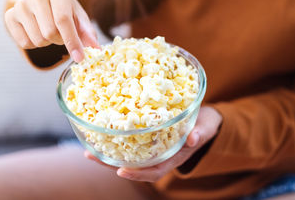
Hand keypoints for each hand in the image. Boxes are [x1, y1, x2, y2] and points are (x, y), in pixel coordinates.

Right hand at [4, 0, 98, 61]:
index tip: (79, 58)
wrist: (41, 2)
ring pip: (37, 40)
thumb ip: (87, 33)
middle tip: (61, 34)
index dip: (72, 41)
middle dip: (59, 40)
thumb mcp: (78, 17)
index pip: (63, 20)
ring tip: (48, 31)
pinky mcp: (9, 15)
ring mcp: (20, 4)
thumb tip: (96, 48)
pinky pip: (24, 43)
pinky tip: (36, 32)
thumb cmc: (64, 10)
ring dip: (47, 43)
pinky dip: (34, 44)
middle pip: (50, 33)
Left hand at [85, 106, 221, 181]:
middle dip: (112, 163)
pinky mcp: (149, 138)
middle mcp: (160, 155)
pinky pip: (131, 143)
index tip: (121, 171)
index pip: (154, 171)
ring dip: (108, 153)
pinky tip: (102, 133)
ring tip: (88, 149)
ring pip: (129, 155)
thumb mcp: (206, 127)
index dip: (138, 174)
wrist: (205, 120)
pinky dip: (116, 140)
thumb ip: (200, 133)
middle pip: (134, 165)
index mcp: (173, 157)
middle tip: (91, 156)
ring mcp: (154, 148)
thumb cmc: (205, 124)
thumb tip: (192, 138)